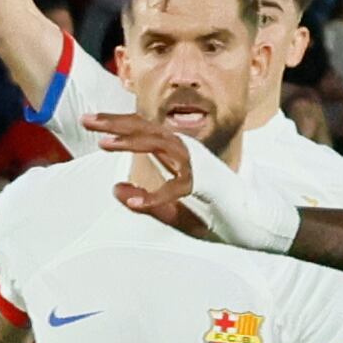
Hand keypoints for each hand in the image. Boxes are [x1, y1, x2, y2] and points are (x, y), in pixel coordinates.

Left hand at [87, 115, 302, 254]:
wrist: (256, 223)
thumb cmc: (216, 213)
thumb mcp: (172, 208)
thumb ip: (145, 198)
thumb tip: (114, 188)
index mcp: (180, 153)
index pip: (145, 131)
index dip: (118, 123)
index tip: (90, 120)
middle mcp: (188, 152)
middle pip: (148, 129)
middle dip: (116, 123)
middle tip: (87, 119)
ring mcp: (199, 166)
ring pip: (162, 146)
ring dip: (132, 143)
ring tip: (103, 143)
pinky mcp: (208, 186)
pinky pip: (178, 187)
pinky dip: (155, 195)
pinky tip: (134, 202)